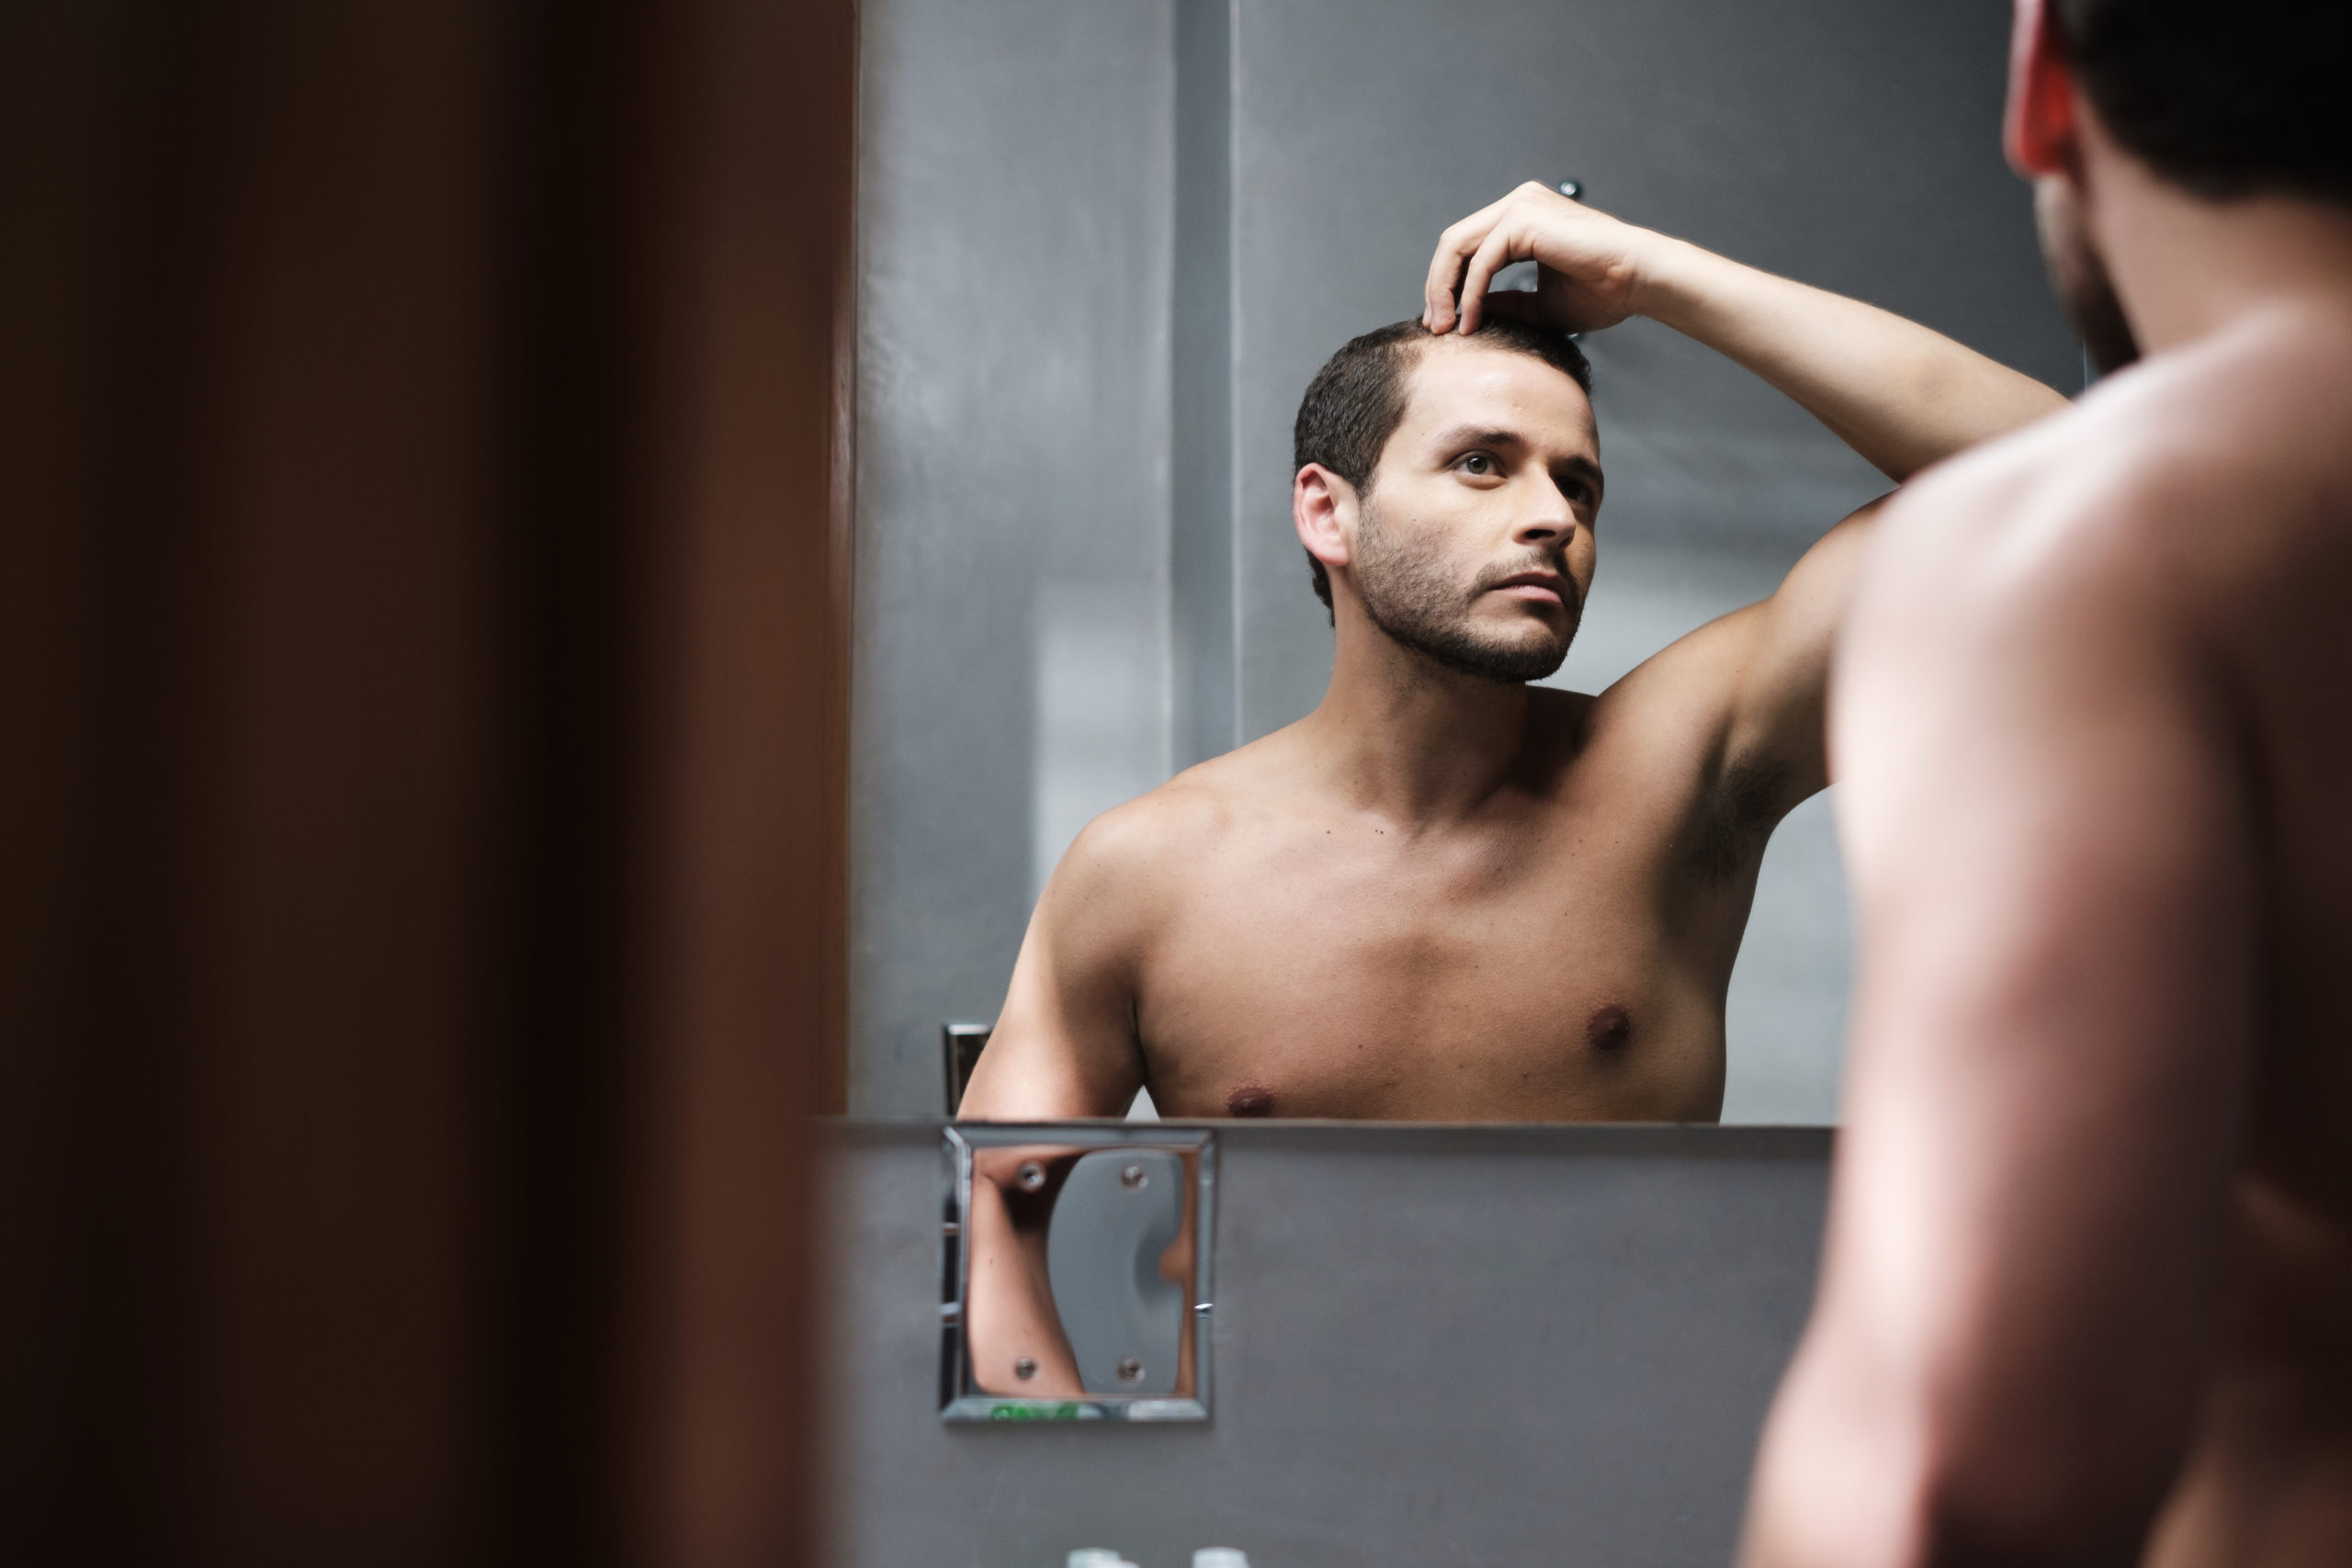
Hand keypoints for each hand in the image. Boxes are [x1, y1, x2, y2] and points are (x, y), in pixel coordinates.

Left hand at [1422, 181, 1659, 337]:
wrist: (1640, 280)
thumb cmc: (1604, 292)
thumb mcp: (1541, 304)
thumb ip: (1505, 303)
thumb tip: (1469, 312)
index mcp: (1522, 217)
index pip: (1467, 246)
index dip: (1447, 284)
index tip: (1444, 323)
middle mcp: (1518, 204)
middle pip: (1453, 243)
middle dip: (1437, 287)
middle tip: (1435, 328)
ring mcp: (1520, 205)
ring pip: (1457, 246)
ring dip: (1444, 290)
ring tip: (1446, 328)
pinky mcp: (1524, 218)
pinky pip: (1481, 260)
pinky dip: (1469, 293)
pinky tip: (1471, 321)